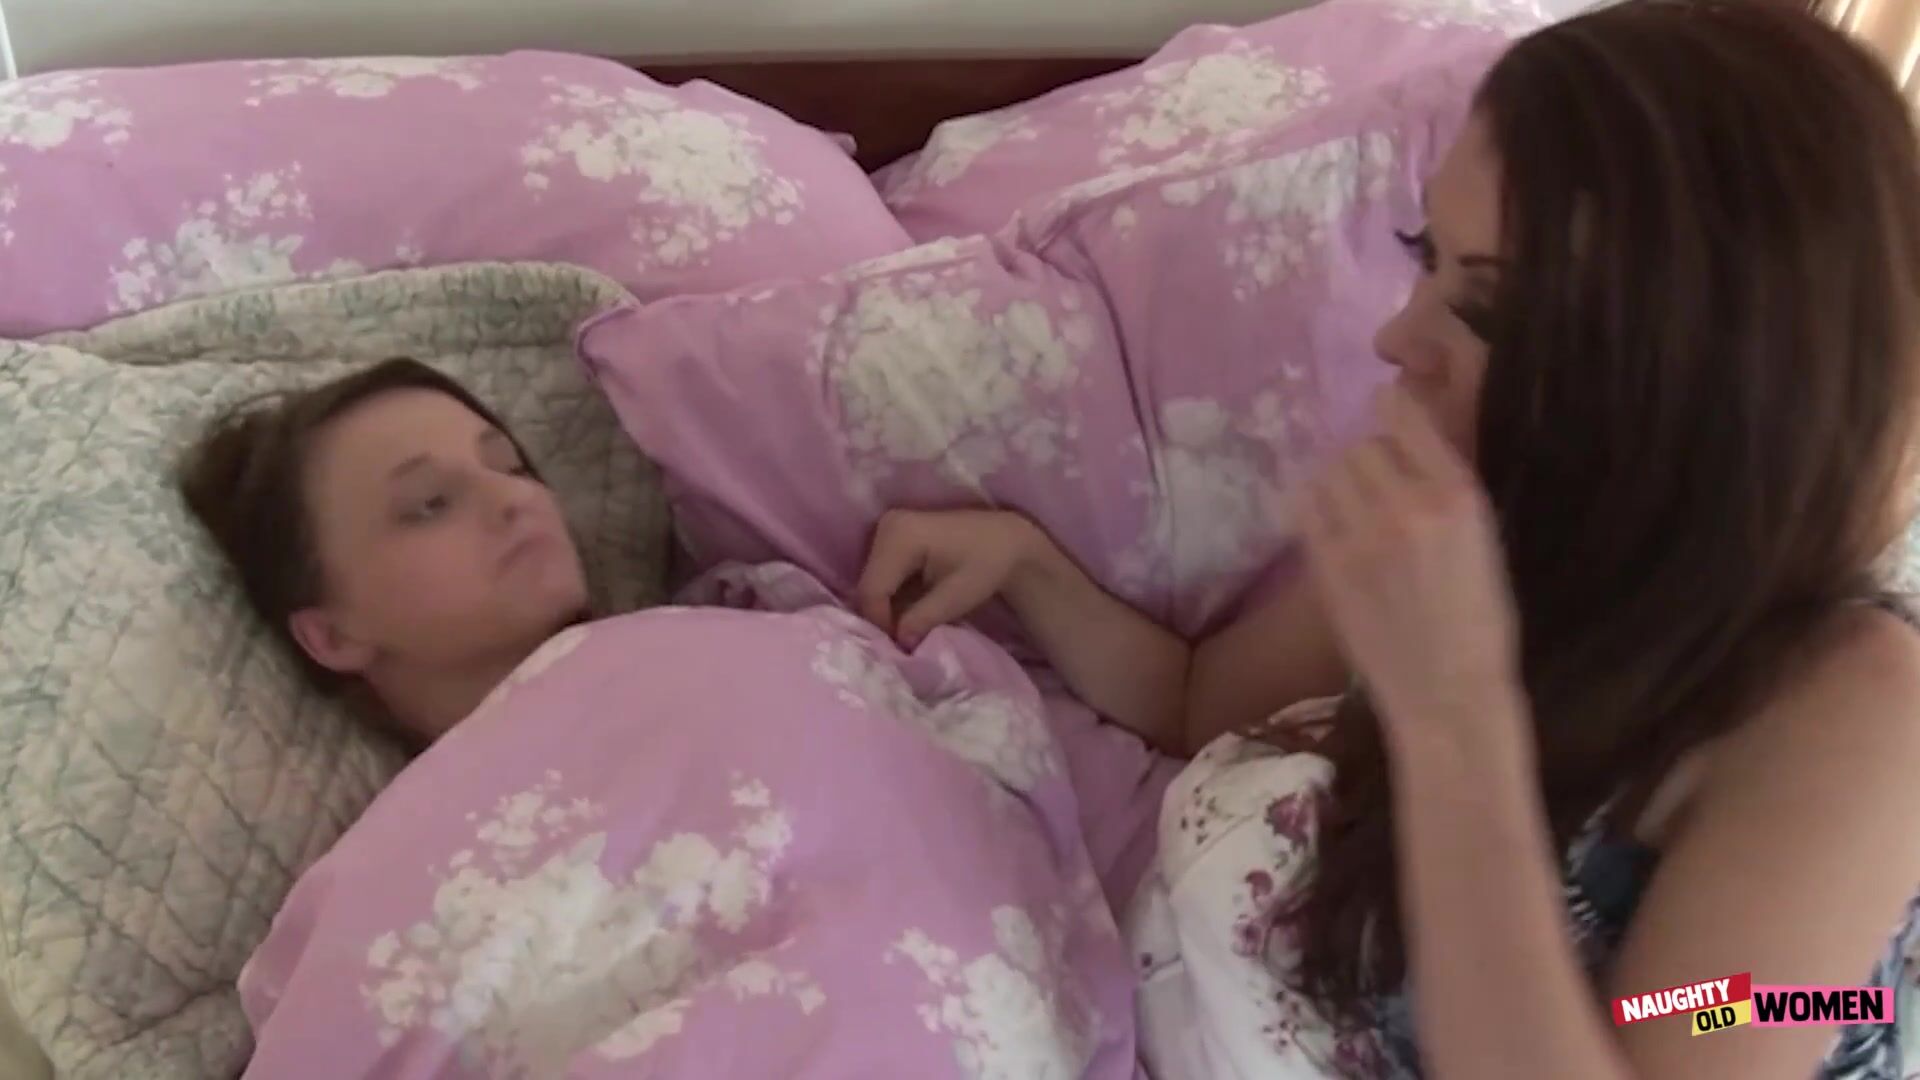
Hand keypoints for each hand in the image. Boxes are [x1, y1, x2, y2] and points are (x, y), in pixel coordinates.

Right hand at [857, 509, 1044, 647]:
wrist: (1005, 540)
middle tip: (908, 639)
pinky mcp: (891, 536)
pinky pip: (881, 575)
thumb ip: (924, 618)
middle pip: (869, 586)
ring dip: (888, 608)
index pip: (873, 589)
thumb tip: (899, 642)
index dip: (882, 622)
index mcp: (901, 535)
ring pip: (873, 583)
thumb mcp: (958, 596)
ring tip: (913, 625)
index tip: (903, 645)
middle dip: (884, 617)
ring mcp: (886, 528)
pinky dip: (894, 596)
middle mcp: (886, 526)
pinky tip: (913, 608)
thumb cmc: (987, 564)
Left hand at [1300, 385, 1524, 746]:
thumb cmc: (1481, 626)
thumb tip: (1412, 450)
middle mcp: (1406, 505)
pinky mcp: (1326, 566)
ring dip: (1337, 479)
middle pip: (1362, 445)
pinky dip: (1310, 503)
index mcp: (1458, 495)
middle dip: (1368, 457)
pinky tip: (1323, 516)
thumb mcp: (1484, 543)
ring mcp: (1360, 536)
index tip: (1388, 408)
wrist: (1449, 696)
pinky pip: (1304, 508)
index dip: (1392, 407)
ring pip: (1329, 472)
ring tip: (1349, 502)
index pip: (1405, 416)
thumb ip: (1447, 493)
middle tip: (1374, 481)